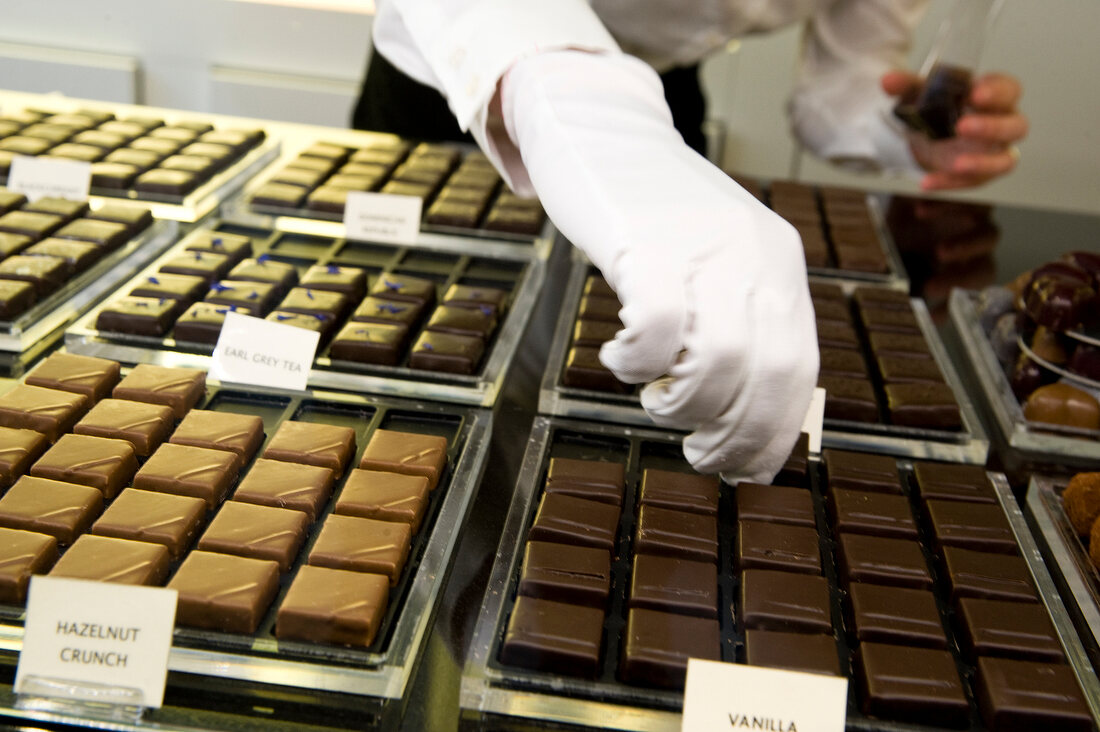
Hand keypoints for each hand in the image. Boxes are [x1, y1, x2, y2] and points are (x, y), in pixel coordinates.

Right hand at [500, 50, 817, 482]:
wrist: (603, 131)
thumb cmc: (654, 212)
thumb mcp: (718, 260)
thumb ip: (737, 319)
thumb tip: (738, 412)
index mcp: (780, 267)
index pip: (799, 370)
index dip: (774, 433)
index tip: (746, 468)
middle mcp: (754, 257)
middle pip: (767, 374)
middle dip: (735, 436)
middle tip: (699, 454)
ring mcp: (704, 248)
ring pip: (719, 360)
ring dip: (684, 405)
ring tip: (655, 401)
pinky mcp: (648, 243)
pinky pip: (657, 326)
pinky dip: (636, 362)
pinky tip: (619, 357)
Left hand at [882, 70, 1027, 190]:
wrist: (928, 134)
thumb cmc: (938, 106)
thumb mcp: (922, 92)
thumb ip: (907, 84)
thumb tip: (888, 80)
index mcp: (995, 97)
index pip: (1009, 90)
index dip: (997, 92)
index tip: (975, 94)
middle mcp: (1003, 123)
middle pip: (1015, 126)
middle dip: (991, 127)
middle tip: (963, 127)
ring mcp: (994, 152)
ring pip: (1004, 161)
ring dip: (981, 163)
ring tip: (957, 164)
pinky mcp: (980, 174)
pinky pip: (972, 182)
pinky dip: (949, 183)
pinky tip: (928, 182)